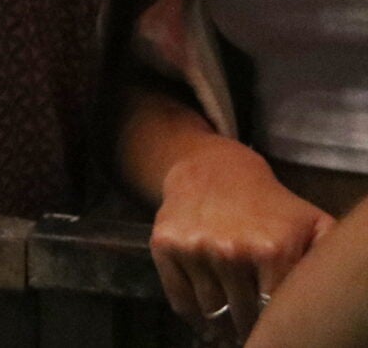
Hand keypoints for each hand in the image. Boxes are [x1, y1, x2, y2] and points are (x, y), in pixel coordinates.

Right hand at [149, 140, 330, 335]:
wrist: (212, 169)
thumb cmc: (269, 205)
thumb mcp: (311, 223)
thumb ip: (329, 255)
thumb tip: (335, 286)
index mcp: (272, 249)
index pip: (275, 312)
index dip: (275, 324)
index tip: (275, 328)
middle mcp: (230, 250)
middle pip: (242, 315)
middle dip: (249, 327)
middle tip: (253, 330)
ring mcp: (194, 248)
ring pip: (210, 311)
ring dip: (220, 327)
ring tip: (229, 331)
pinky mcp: (164, 246)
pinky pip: (179, 298)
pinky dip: (192, 315)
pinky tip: (205, 319)